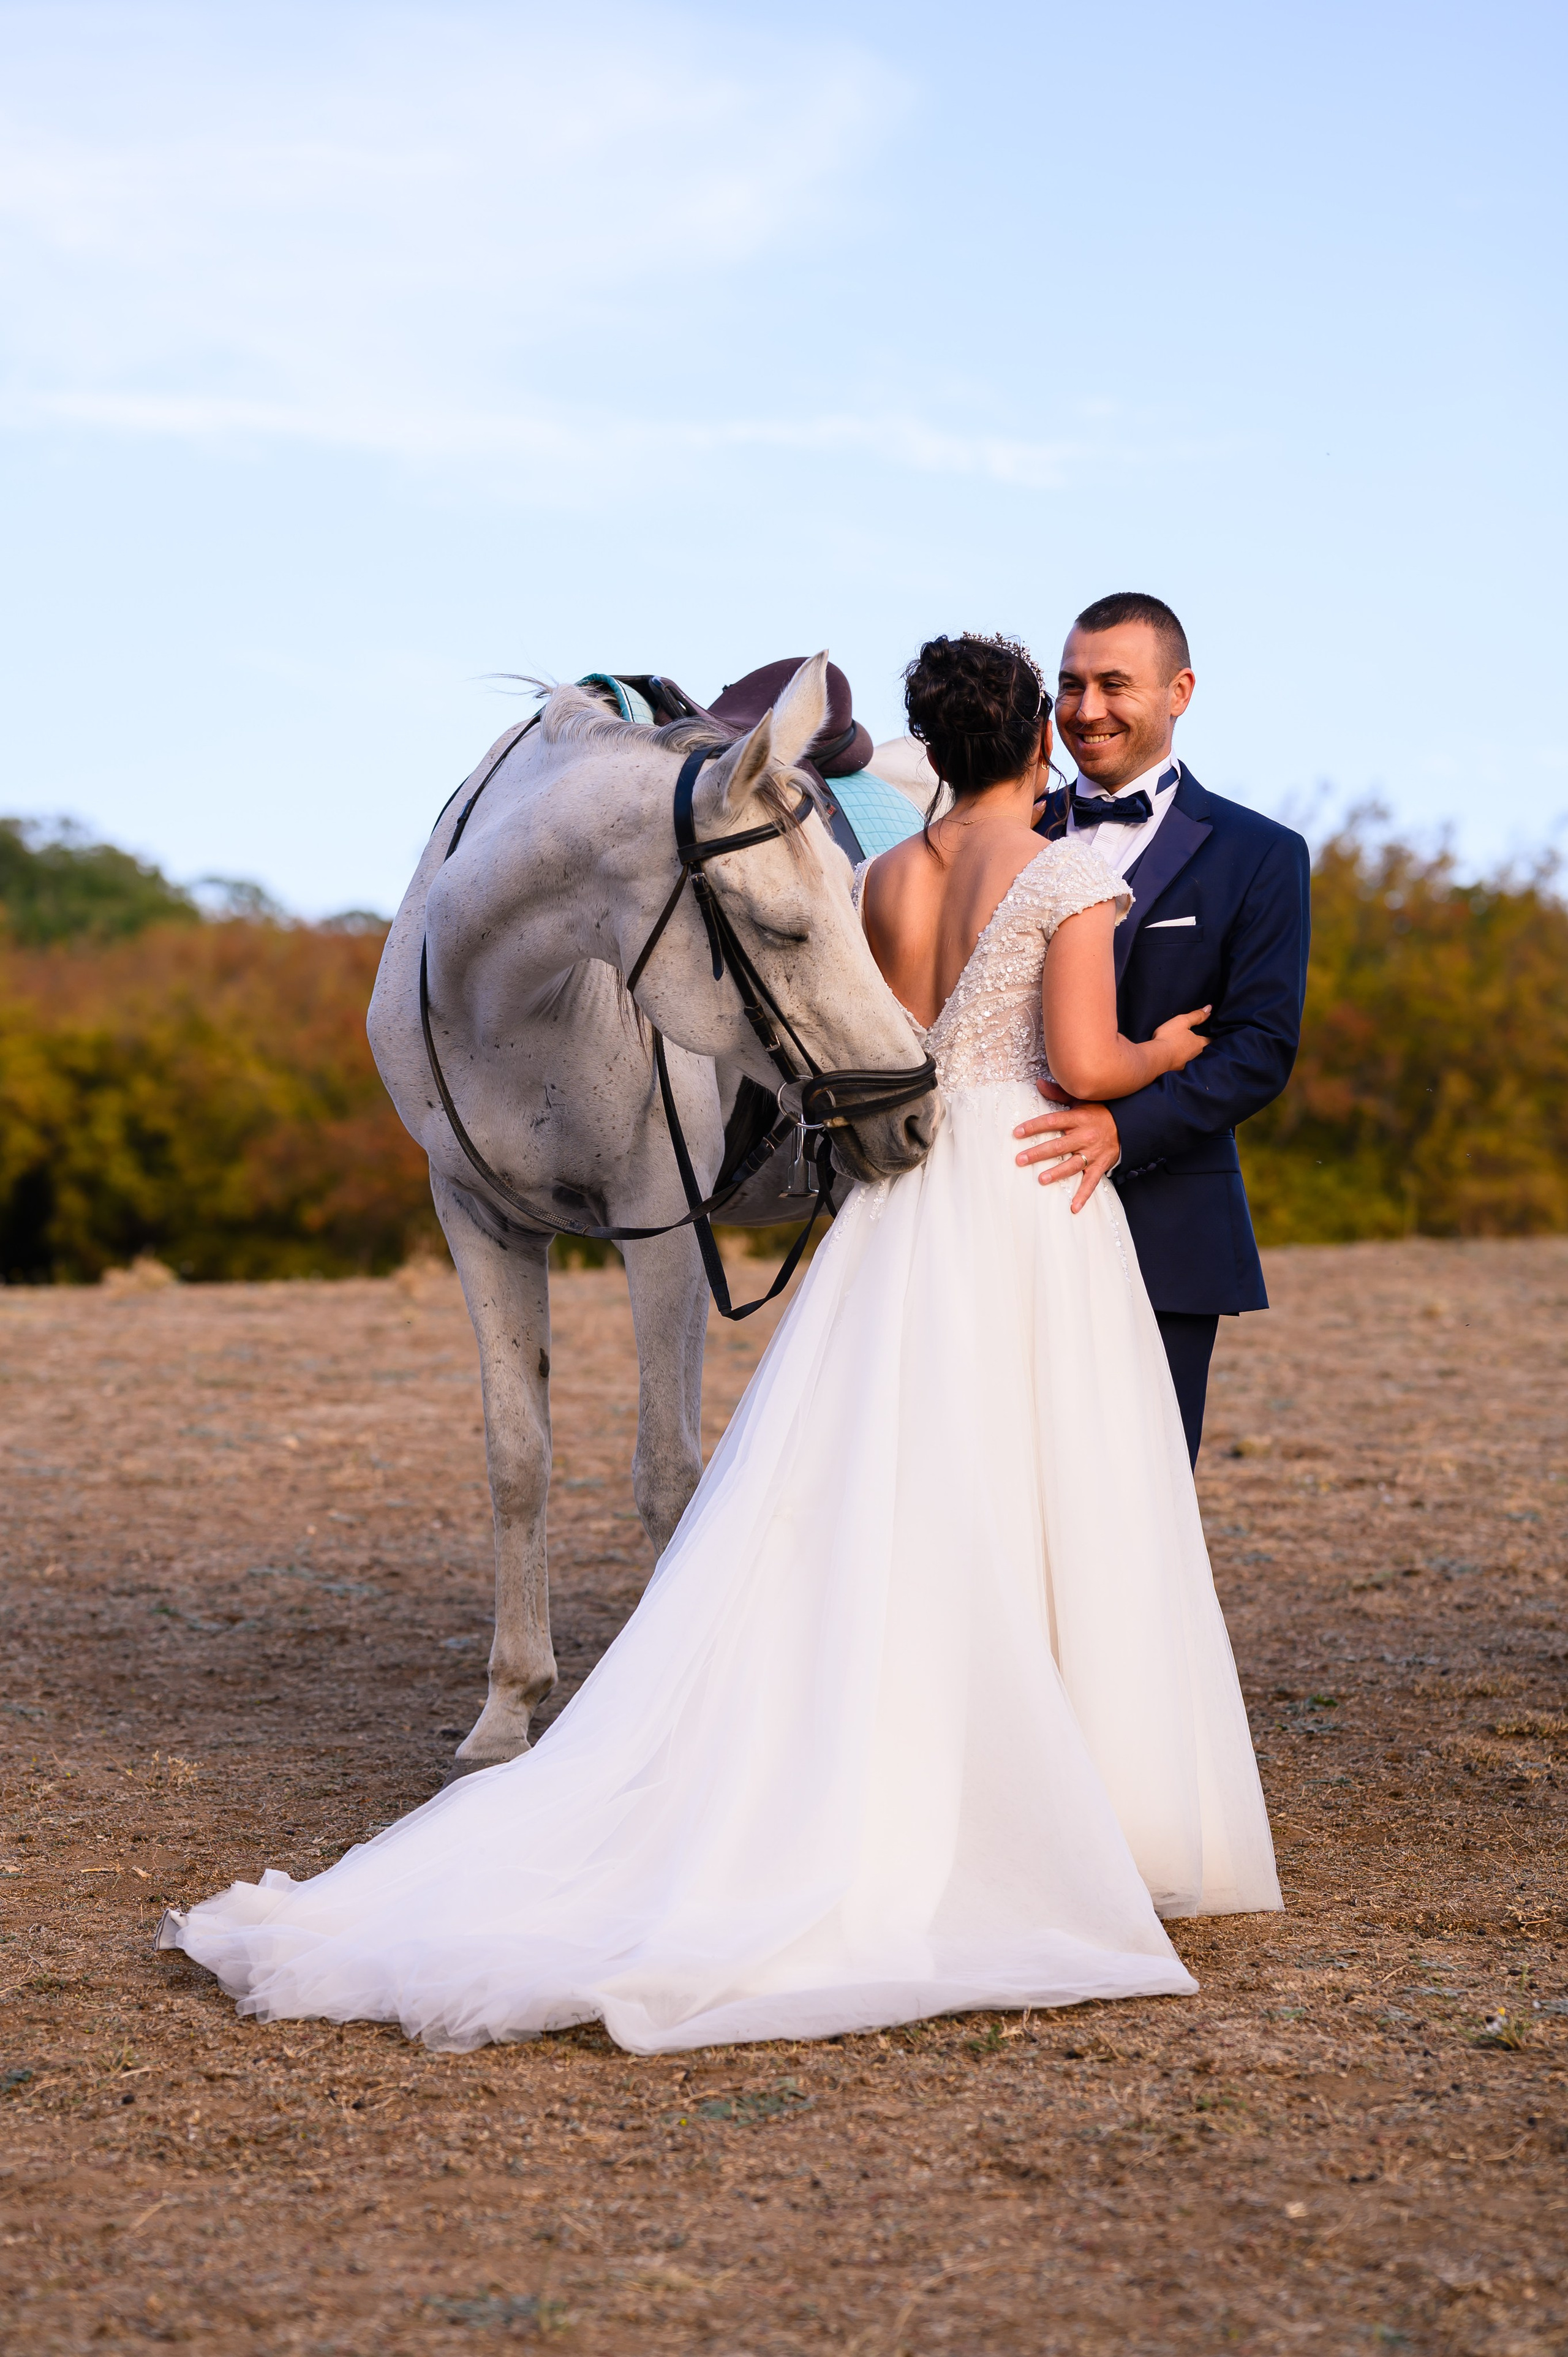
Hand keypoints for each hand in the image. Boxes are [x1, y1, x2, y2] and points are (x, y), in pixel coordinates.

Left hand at [1012, 1085, 1120, 1214]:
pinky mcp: (1100, 1165)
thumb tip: (1039, 1083)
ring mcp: (1093, 1153)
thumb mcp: (1080, 1100)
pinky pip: (1091, 1182)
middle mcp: (1084, 1136)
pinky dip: (1083, 1195)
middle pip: (1058, 1146)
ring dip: (1057, 1173)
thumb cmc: (1099, 1112)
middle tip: (1020, 1160)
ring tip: (1041, 1179)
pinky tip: (1073, 1207)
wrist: (1128, 1124)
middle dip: (1038, 1153)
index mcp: (1078, 1118)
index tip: (1017, 1133)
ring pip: (1072, 1165)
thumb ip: (1058, 1093)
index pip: (1052, 1121)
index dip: (1034, 1127)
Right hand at [1153, 1005, 1211, 1070]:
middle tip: (1201, 1041)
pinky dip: (1183, 1061)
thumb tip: (1209, 1008)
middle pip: (1204, 1050)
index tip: (1212, 1034)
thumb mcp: (1182, 1021)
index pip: (1211, 1040)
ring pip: (1194, 1058)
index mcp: (1200, 1044)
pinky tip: (1179, 1059)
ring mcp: (1188, 1065)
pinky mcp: (1178, 1071)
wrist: (1155, 1057)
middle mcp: (1197, 1056)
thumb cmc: (1169, 1037)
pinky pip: (1184, 1065)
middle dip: (1203, 1046)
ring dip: (1193, 1054)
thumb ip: (1196, 1015)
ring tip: (1189, 1050)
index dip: (1212, 1036)